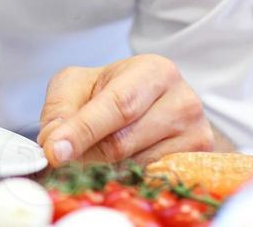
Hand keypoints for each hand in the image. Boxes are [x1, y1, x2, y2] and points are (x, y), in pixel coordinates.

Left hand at [37, 55, 215, 165]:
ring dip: (105, 167)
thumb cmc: (112, 90)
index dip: (82, 131)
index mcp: (154, 71)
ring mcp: (196, 134)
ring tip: (97, 150)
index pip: (117, 106)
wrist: (150, 102)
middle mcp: (183, 101)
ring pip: (135, 166)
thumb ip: (60, 109)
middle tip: (63, 156)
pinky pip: (151, 181)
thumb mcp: (77, 85)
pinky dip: (127, 177)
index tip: (54, 151)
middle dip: (86, 154)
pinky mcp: (199, 163)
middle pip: (124, 142)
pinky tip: (120, 163)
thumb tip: (53, 144)